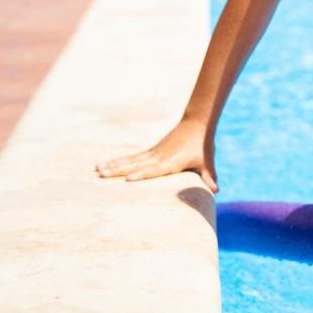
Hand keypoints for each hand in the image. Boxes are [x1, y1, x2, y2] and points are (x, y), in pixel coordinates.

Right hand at [95, 119, 218, 192]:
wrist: (196, 123)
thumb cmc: (202, 145)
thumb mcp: (206, 161)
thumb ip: (209, 176)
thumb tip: (216, 190)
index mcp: (171, 161)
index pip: (154, 169)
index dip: (141, 174)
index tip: (128, 179)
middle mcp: (158, 156)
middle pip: (135, 164)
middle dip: (118, 170)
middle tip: (101, 175)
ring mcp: (153, 153)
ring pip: (129, 160)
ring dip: (113, 165)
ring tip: (96, 170)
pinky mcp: (150, 151)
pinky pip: (131, 157)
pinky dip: (118, 161)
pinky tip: (104, 164)